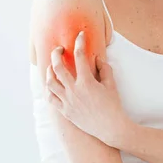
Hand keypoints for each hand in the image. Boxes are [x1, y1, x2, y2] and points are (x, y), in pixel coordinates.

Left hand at [46, 31, 130, 146]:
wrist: (110, 127)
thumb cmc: (113, 105)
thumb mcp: (111, 84)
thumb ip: (103, 68)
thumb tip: (96, 58)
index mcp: (86, 82)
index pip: (79, 56)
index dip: (80, 42)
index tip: (80, 35)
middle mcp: (74, 90)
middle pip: (57, 67)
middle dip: (56, 54)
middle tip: (59, 49)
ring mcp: (67, 101)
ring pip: (50, 82)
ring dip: (49, 71)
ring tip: (52, 66)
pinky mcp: (64, 111)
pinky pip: (51, 98)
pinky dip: (49, 89)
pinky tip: (52, 84)